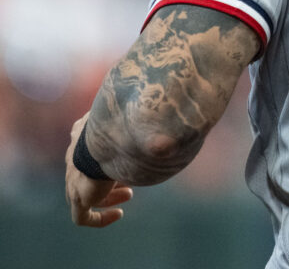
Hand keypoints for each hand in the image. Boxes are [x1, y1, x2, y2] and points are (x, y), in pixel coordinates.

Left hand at [65, 113, 132, 227]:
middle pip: (87, 175)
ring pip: (86, 196)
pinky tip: (119, 215)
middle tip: (130, 180)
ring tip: (129, 194)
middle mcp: (73, 161)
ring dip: (108, 197)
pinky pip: (84, 218)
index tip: (126, 161)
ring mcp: (73, 182)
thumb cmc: (120, 128)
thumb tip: (168, 118)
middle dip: (109, 179)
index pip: (88, 151)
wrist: (102, 143)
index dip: (107, 159)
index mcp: (81, 140)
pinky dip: (101, 218)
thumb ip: (141, 118)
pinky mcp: (78, 199)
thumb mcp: (132, 120)